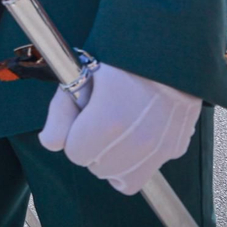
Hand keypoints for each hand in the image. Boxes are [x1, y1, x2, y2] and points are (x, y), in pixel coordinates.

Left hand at [38, 62, 201, 194]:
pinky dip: (139, 160)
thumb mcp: (83, 76)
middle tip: (100, 122)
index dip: (74, 135)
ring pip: (123, 179)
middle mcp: (137, 141)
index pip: (75, 154)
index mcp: (108, 122)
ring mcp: (160, 148)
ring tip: (117, 131)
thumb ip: (60, 113)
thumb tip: (50, 143)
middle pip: (98, 169)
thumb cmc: (122, 57)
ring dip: (114, 161)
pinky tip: (138, 133)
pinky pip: (148, 170)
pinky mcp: (177, 148)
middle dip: (93, 149)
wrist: (171, 47)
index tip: (83, 117)